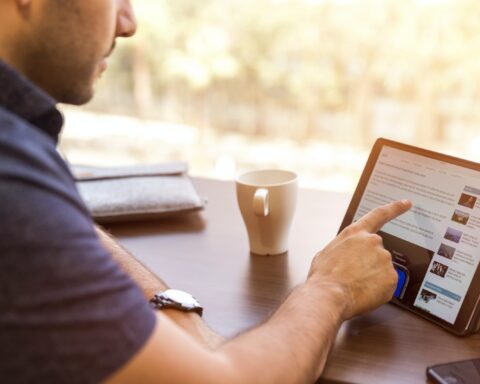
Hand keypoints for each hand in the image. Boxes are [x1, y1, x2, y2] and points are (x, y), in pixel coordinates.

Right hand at [307, 200, 411, 319]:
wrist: (328, 295)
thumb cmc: (324, 276)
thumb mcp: (327, 253)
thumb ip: (344, 248)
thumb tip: (347, 256)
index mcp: (355, 233)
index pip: (379, 215)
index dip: (395, 208)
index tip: (406, 203)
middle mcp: (373, 242)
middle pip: (377, 253)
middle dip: (368, 265)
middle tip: (353, 277)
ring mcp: (384, 259)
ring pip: (382, 270)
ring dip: (372, 278)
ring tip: (354, 286)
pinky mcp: (392, 277)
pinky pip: (387, 285)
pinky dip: (377, 290)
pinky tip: (363, 292)